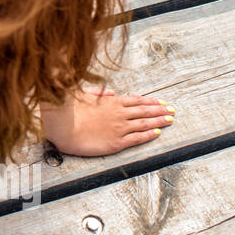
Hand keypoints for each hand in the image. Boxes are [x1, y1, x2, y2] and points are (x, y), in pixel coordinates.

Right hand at [44, 86, 175, 156]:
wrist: (62, 126)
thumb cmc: (69, 111)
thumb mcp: (82, 94)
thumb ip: (97, 92)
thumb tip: (109, 92)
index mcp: (112, 102)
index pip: (137, 101)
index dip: (150, 102)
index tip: (160, 102)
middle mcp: (119, 114)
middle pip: (145, 111)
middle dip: (160, 111)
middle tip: (171, 111)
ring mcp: (120, 128)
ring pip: (145, 124)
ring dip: (159, 121)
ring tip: (170, 120)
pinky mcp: (117, 142)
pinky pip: (138, 138)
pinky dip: (149, 135)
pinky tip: (158, 133)